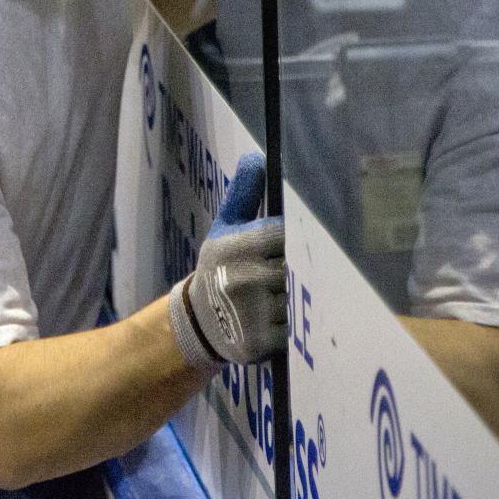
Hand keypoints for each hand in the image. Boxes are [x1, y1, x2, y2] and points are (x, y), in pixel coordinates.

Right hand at [169, 151, 285, 368]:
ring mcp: (253, 312)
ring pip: (300, 298)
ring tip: (277, 297)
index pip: (288, 235)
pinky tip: (275, 320)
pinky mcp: (262, 342)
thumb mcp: (225, 228)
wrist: (199, 322)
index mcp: (237, 246)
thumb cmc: (221, 267)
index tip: (286, 247)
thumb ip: (244, 193)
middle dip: (296, 270)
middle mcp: (244, 278)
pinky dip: (291, 326)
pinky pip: (296, 329)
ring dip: (296, 299)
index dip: (291, 241)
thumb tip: (256, 157)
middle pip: (298, 267)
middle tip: (285, 274)